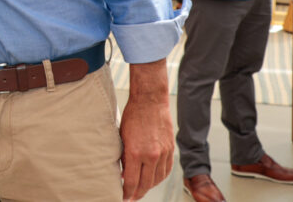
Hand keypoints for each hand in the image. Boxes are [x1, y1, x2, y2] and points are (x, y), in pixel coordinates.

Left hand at [120, 60, 172, 200]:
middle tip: (131, 197)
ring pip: (157, 180)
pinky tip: (153, 179)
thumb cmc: (133, 116)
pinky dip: (159, 178)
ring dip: (149, 187)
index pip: (131, 182)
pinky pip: (166, 170)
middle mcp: (150, 155)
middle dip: (137, 193)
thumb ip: (123, 156)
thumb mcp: (121, 137)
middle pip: (145, 184)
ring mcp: (162, 153)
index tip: (123, 197)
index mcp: (135, 152)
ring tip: (141, 189)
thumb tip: (123, 173)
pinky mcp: (170, 150)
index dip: (126, 193)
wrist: (150, 101)